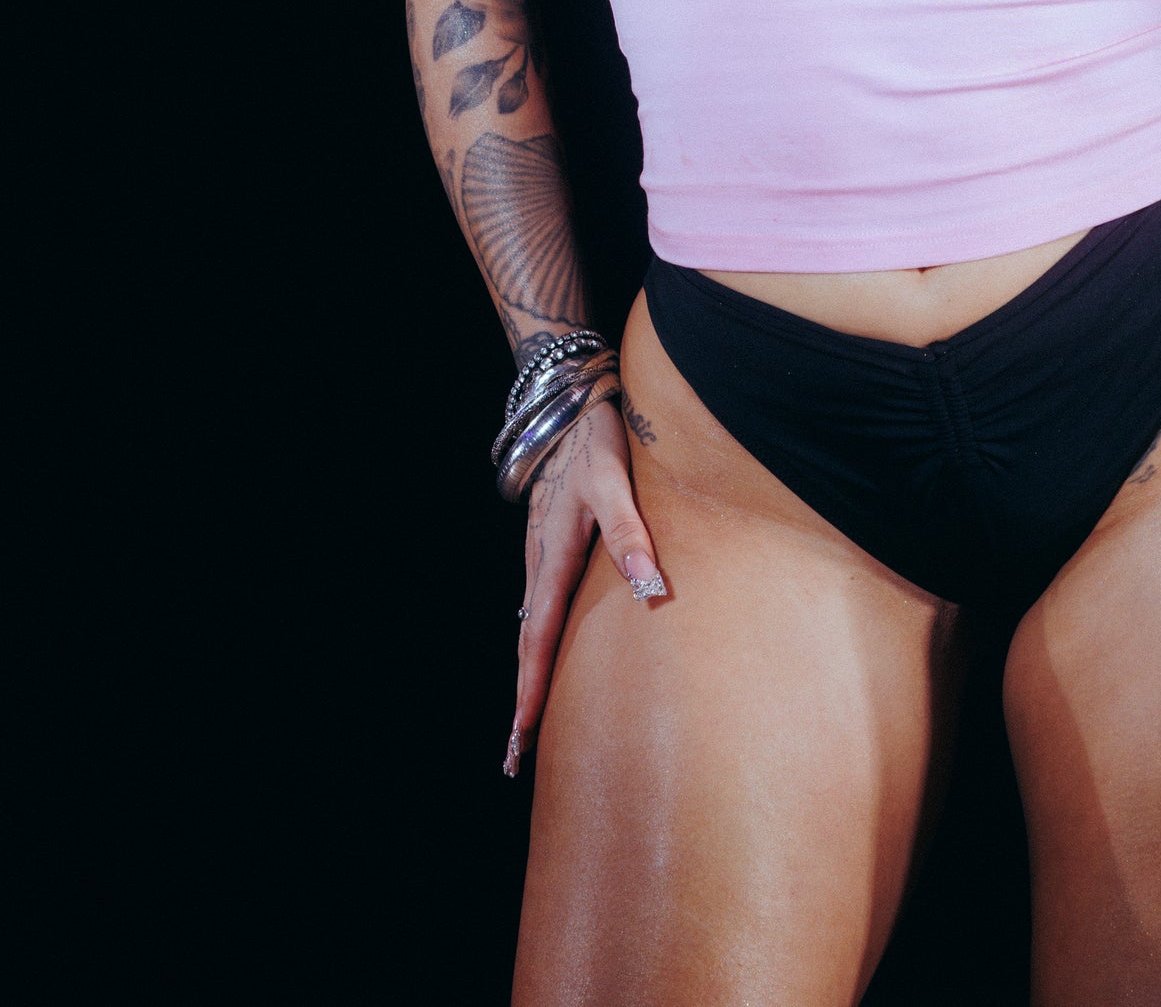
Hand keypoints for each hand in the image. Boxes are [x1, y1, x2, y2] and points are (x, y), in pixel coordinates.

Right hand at [505, 392, 665, 776]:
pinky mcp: (551, 545)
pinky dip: (538, 643)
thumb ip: (630, 532)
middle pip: (527, 646)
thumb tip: (648, 588)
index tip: (520, 738)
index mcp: (552, 559)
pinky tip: (547, 655)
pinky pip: (541, 607)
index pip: (538, 641)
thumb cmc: (595, 442)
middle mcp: (540, 565)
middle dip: (521, 701)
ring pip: (532, 628)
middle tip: (512, 757)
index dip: (531, 691)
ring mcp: (541, 556)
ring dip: (528, 675)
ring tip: (527, 722)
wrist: (567, 404)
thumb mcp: (615, 482)